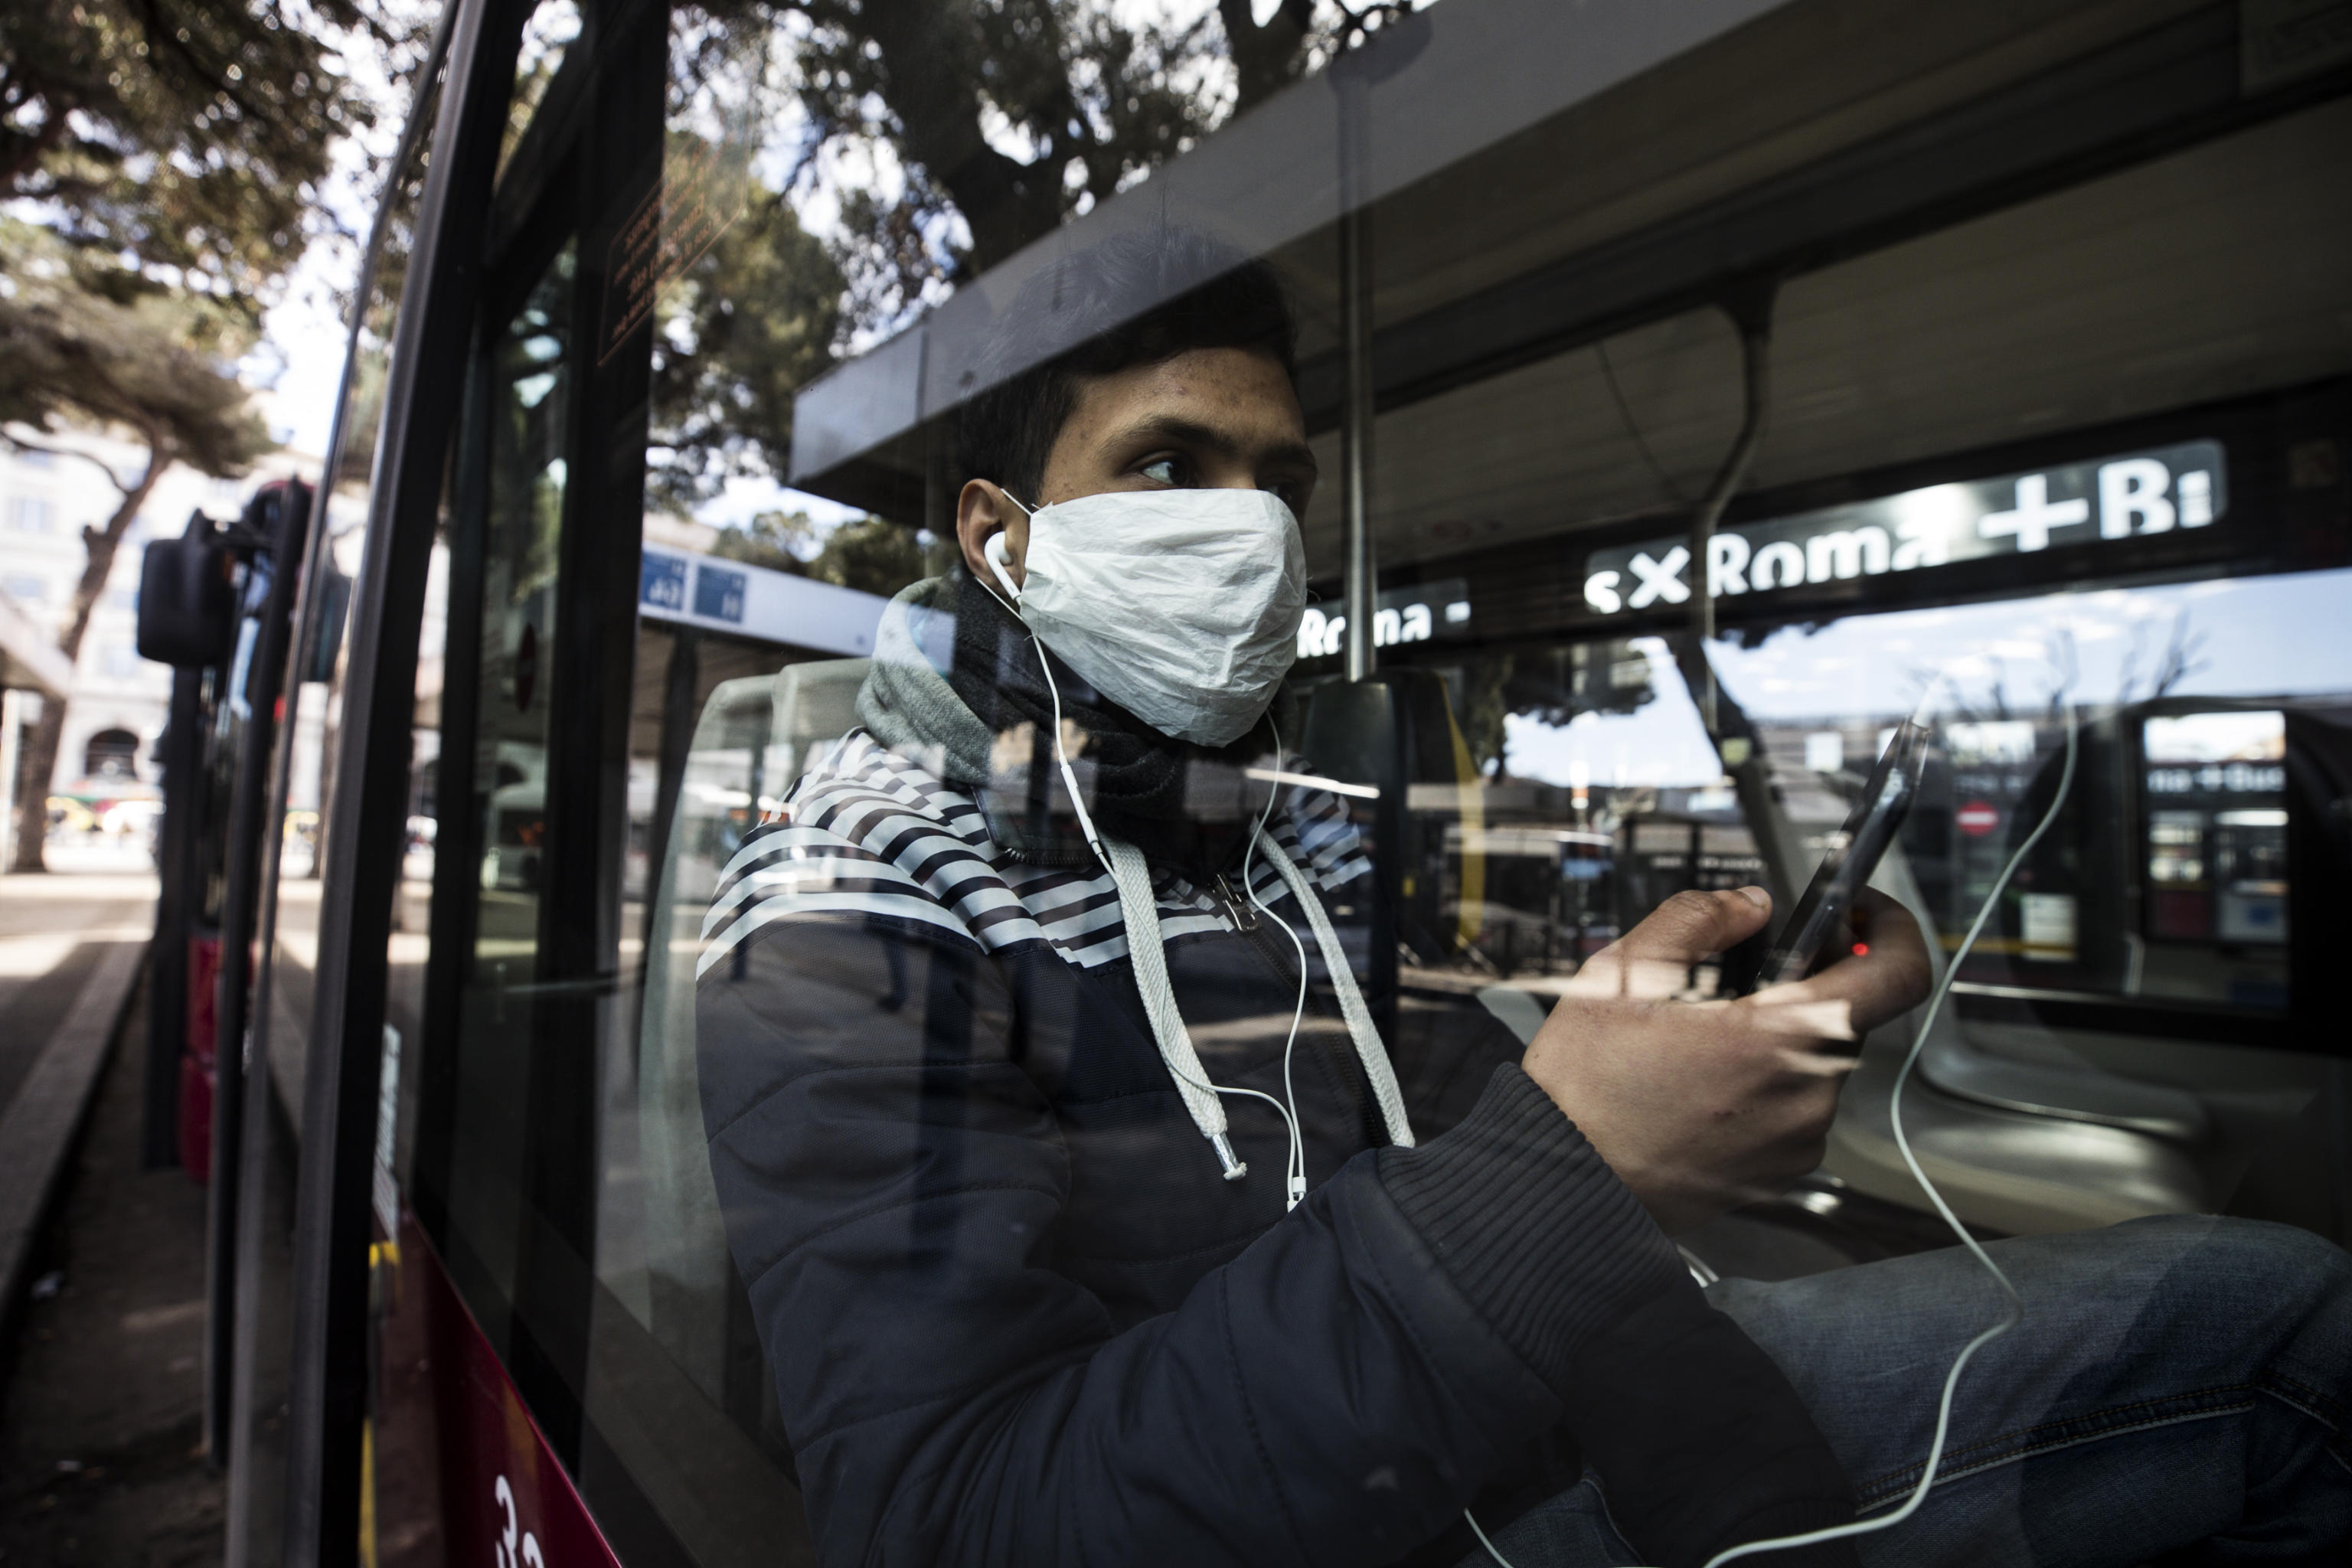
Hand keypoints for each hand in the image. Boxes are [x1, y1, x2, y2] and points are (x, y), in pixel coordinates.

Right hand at [1520, 887, 1930, 1233]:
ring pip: (1813, 1063)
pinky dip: (1760, 1087)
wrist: (1564, 1182)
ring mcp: (1797, 1140)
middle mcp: (1808, 1093)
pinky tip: (1696, 1085)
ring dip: (1774, 1040)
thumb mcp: (1624, 973)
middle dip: (1798, 987)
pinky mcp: (1778, 1171)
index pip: (1897, 972)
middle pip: (1844, 1015)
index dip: (1893, 928)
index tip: (1864, 912)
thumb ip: (1699, 918)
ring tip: (1694, 1042)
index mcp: (1784, 1036)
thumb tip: (1749, 905)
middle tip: (1733, 980)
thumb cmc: (1588, 1089)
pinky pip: (1791, 1109)